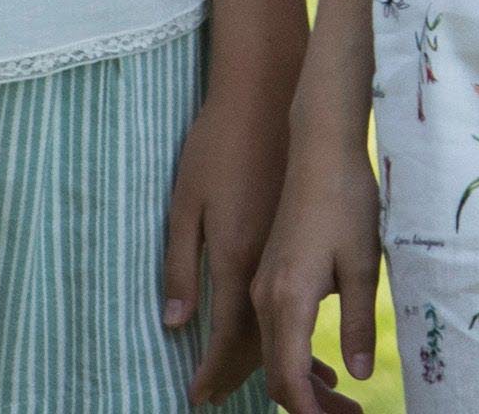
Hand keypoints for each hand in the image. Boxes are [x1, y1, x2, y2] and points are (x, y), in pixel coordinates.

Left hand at [164, 81, 284, 403]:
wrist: (267, 95)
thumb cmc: (217, 143)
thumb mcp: (184, 203)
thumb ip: (180, 266)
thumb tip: (176, 322)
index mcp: (235, 259)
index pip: (226, 339)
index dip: (215, 373)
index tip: (201, 397)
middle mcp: (269, 266)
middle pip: (260, 343)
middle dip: (245, 377)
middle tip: (221, 396)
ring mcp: (290, 251)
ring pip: (283, 325)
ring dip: (278, 360)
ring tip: (265, 383)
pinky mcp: (302, 237)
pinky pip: (300, 301)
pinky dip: (293, 329)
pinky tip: (294, 338)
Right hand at [249, 110, 379, 412]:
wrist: (319, 146)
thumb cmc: (346, 200)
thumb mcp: (361, 265)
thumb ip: (357, 324)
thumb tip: (357, 374)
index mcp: (286, 297)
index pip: (288, 378)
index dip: (311, 413)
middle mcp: (264, 296)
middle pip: (276, 373)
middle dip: (310, 407)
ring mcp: (261, 283)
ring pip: (273, 354)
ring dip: (304, 385)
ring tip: (344, 404)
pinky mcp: (268, 273)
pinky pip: (274, 332)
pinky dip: (296, 359)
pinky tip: (328, 370)